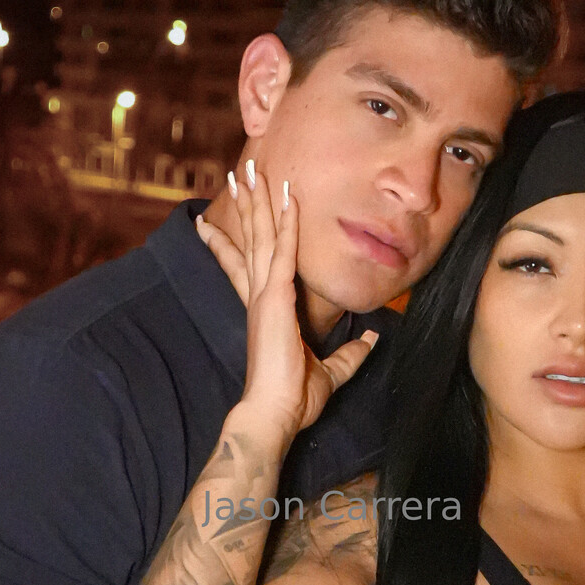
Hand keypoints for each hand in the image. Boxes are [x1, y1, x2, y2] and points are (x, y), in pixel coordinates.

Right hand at [197, 164, 377, 435]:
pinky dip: (285, 222)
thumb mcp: (331, 371)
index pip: (243, 267)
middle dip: (245, 207)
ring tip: (250, 170)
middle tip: (237, 176)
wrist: (275, 413)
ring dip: (257, 201)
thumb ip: (350, 353)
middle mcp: (258, 298)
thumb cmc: (294, 399)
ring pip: (259, 237)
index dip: (227, 245)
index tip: (211, 225)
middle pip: (250, 241)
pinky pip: (282, 251)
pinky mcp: (275, 297)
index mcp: (264, 312)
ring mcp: (263, 295)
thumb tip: (372, 339)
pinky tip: (287, 197)